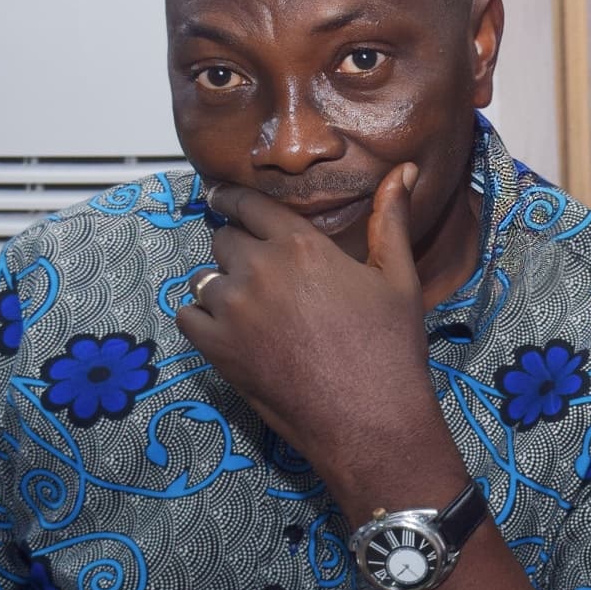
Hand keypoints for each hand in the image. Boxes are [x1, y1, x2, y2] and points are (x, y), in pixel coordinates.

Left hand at [175, 166, 444, 475]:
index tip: (224, 199)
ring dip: (222, 286)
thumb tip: (403, 170)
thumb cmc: (391, 349)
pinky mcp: (217, 348)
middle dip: (238, 248)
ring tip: (249, 305)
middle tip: (258, 269)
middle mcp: (259, 269)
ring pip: (205, 279)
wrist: (370, 419)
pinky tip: (230, 329)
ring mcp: (233, 310)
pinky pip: (188, 316)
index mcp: (301, 245)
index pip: (248, 204)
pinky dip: (204, 318)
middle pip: (224, 240)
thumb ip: (391, 220)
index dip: (233, 200)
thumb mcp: (399, 278)